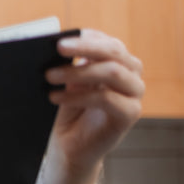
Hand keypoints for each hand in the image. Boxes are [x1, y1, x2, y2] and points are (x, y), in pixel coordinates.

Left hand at [43, 29, 143, 183]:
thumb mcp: (67, 81)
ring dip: (78, 72)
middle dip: (85, 47)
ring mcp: (133, 94)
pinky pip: (107, 98)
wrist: (70, 145)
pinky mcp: (130, 114)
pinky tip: (56, 97)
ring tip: (50, 75)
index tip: (63, 37)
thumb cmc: (68, 110)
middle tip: (59, 47)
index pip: (108, 42)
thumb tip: (58, 44)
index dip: (87, 37)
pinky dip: (78, 96)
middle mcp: (131, 75)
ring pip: (113, 72)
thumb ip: (70, 63)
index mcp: (118, 62)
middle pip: (114, 52)